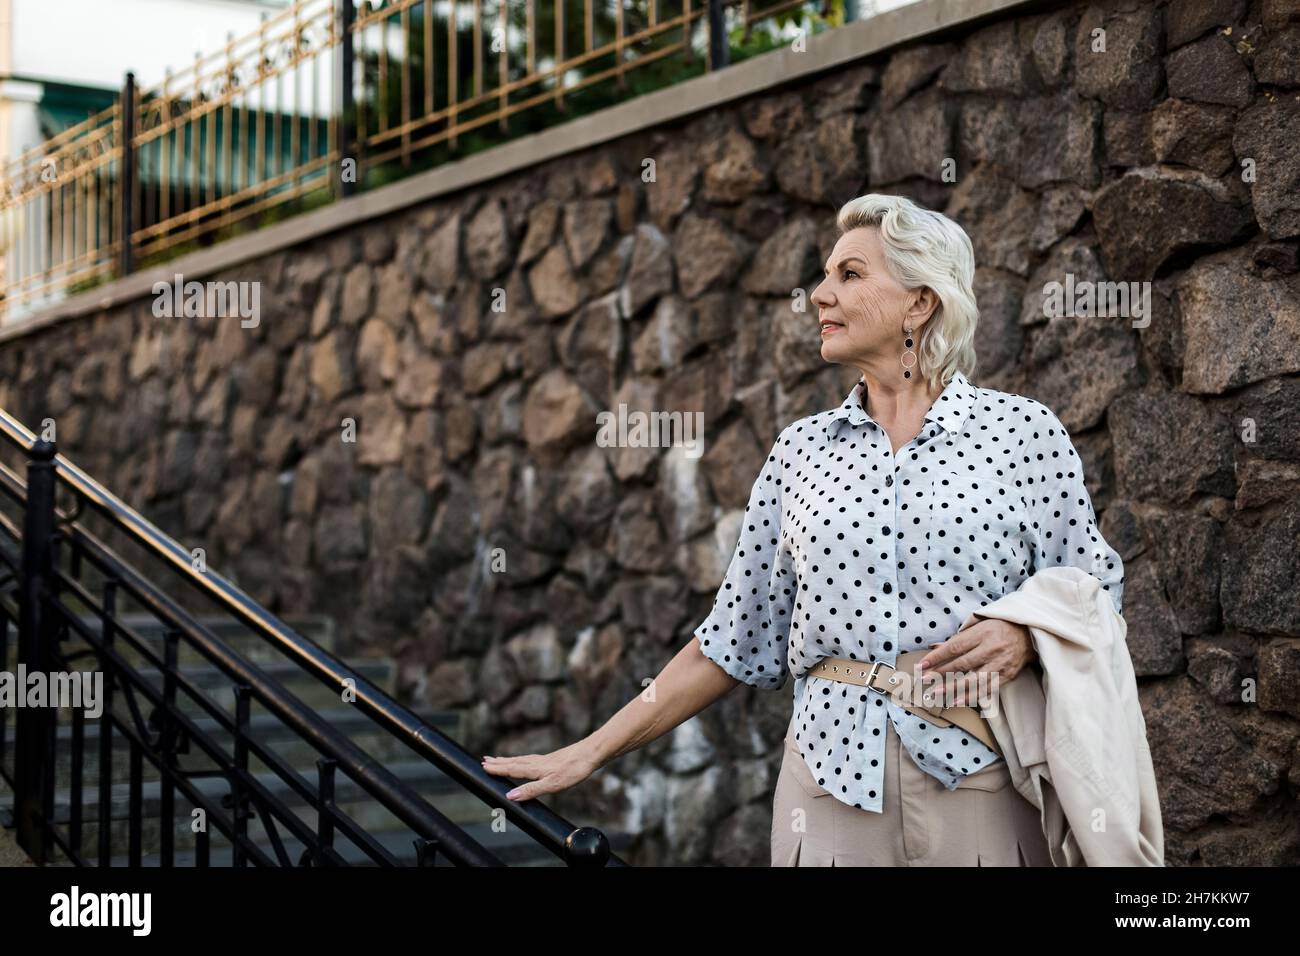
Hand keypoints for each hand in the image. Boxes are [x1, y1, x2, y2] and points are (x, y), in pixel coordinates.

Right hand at [481, 741, 600, 801]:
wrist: (591, 754)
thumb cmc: (574, 770)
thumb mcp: (553, 785)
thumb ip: (531, 790)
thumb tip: (510, 795)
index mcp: (535, 769)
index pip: (512, 769)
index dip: (498, 769)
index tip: (483, 766)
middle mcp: (538, 762)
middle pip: (514, 762)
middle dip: (499, 763)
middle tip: (484, 761)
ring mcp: (545, 760)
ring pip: (522, 760)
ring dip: (508, 760)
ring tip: (498, 759)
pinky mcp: (552, 760)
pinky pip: (530, 760)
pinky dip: (521, 760)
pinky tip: (525, 762)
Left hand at [916, 617, 1035, 707]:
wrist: (1030, 635)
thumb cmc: (999, 628)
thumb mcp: (979, 624)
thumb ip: (957, 637)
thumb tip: (934, 646)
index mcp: (982, 634)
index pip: (954, 647)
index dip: (937, 657)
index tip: (922, 665)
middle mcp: (991, 649)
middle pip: (962, 664)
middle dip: (941, 673)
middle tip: (924, 680)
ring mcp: (999, 664)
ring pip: (973, 679)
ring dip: (953, 687)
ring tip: (936, 692)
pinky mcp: (1006, 676)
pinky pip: (986, 689)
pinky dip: (971, 696)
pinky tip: (956, 701)